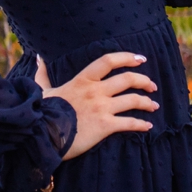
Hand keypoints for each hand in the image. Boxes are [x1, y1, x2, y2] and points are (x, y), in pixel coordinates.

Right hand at [38, 53, 156, 159]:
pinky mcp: (105, 126)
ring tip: (153, 106)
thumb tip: (38, 57)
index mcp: (83, 79)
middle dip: (144, 81)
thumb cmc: (42, 111)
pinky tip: (148, 126)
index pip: (109, 61)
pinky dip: (142, 124)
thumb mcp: (43, 89)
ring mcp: (102, 108)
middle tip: (152, 86)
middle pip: (128, 79)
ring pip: (133, 100)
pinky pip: (129, 123)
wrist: (42, 134)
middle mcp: (95, 91)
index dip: (127, 57)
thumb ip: (43, 73)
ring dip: (147, 103)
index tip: (140, 59)